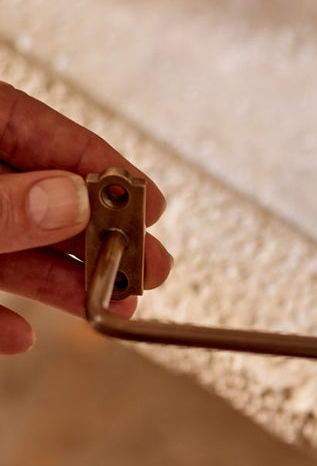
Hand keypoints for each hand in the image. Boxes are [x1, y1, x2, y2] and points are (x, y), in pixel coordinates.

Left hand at [0, 82, 171, 351]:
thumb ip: (3, 206)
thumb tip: (73, 201)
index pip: (39, 131)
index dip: (103, 168)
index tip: (152, 204)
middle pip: (36, 199)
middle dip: (98, 237)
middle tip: (151, 267)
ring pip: (9, 247)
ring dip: (61, 282)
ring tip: (113, 307)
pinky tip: (20, 334)